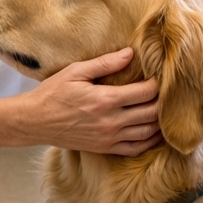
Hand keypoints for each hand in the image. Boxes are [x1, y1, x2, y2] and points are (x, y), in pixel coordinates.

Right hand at [0, 47, 160, 155]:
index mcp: (105, 99)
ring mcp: (109, 137)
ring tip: (165, 111)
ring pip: (148, 133)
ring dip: (161, 122)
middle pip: (152, 113)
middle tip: (167, 93)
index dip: (157, 83)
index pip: (145, 92)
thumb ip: (105, 63)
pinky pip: (136, 149)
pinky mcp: (105, 148)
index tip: (159, 76)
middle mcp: (111, 121)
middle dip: (163, 102)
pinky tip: (155, 133)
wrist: (34, 121)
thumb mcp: (76, 72)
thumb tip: (130, 54)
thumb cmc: (53, 93)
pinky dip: (150, 141)